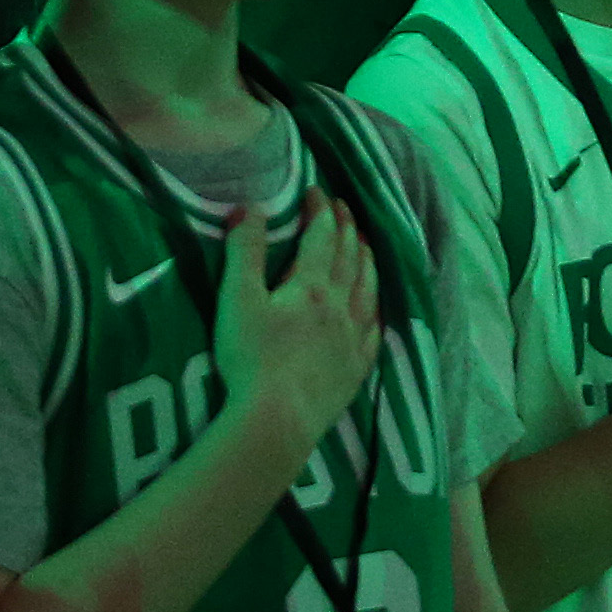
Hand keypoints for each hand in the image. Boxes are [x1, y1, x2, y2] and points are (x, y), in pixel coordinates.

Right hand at [214, 189, 379, 471]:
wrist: (277, 419)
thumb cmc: (251, 358)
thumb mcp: (237, 298)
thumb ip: (244, 251)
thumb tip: (250, 208)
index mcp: (311, 286)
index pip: (322, 237)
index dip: (320, 211)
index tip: (316, 192)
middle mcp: (341, 306)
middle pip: (350, 258)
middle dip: (346, 229)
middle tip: (344, 208)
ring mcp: (353, 339)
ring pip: (368, 290)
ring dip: (366, 261)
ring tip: (365, 246)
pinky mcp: (356, 369)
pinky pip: (374, 331)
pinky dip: (375, 309)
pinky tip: (374, 308)